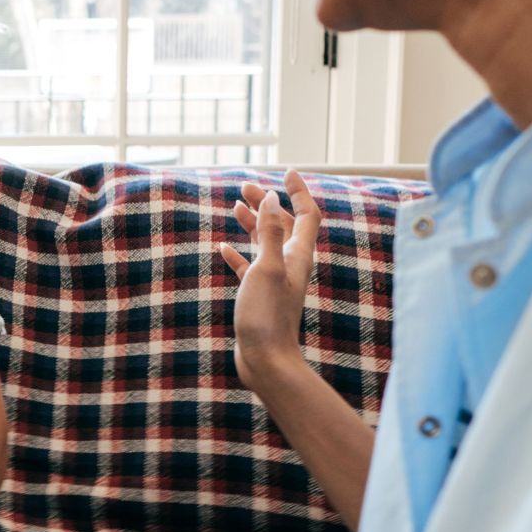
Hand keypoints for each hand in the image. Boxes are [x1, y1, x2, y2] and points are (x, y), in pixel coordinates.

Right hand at [218, 169, 322, 393]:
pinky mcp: (259, 296)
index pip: (306, 214)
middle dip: (267, 203)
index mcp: (298, 255)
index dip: (298, 191)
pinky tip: (225, 248)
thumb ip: (271, 232)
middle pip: (283, 225)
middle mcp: (290, 265)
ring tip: (235, 207)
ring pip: (266, 244)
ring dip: (253, 223)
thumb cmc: (267, 315)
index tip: (286, 172)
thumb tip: (272, 198)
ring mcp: (274, 281)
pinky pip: (250, 267)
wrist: (266, 359)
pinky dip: (239, 253)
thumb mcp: (267, 267)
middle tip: (245, 186)